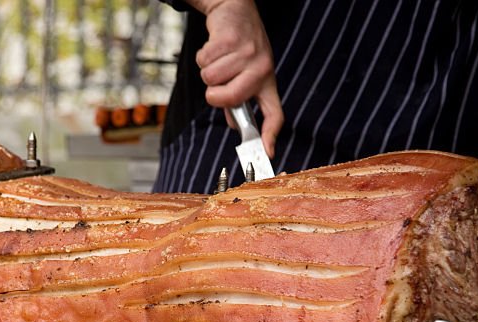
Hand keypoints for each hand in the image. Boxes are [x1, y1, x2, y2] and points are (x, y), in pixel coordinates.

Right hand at [189, 0, 283, 156]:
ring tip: (219, 58)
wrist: (235, 11)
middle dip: (213, 94)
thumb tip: (235, 125)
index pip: (275, 113)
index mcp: (267, 82)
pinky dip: (202, 56)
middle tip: (217, 82)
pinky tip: (214, 47)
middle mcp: (261, 69)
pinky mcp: (231, 40)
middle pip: (228, 98)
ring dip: (207, 70)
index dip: (271, 135)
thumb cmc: (240, 46)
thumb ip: (238, 101)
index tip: (268, 152)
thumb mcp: (246, 73)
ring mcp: (247, 54)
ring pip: (211, 79)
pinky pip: (205, 61)